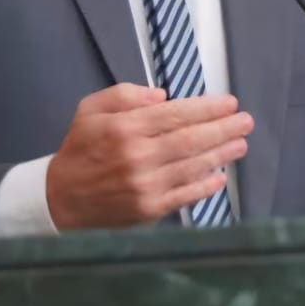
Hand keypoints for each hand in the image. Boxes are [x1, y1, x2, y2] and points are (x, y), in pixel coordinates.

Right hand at [45, 83, 252, 229]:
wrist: (58, 201)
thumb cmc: (79, 150)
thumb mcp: (90, 110)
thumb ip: (125, 95)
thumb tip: (162, 96)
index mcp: (125, 128)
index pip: (177, 114)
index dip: (208, 108)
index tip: (230, 103)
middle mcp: (138, 156)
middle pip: (191, 139)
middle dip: (223, 129)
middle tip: (246, 122)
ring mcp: (145, 185)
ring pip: (193, 166)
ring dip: (221, 155)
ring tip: (241, 144)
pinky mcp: (148, 210)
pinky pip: (185, 196)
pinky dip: (205, 186)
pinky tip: (220, 177)